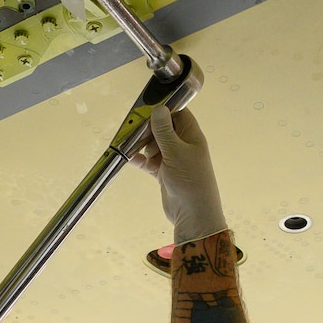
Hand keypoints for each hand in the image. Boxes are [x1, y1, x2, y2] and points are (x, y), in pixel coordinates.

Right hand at [134, 101, 227, 244]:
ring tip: (139, 152)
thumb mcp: (176, 152)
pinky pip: (149, 162)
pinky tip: (129, 158)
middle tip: (138, 134)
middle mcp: (182, 145)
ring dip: (144, 146)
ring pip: (154, 144)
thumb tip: (158, 108)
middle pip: (163, 128)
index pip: (178, 113)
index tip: (146, 110)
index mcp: (191, 136)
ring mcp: (172, 159)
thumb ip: (164, 131)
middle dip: (149, 130)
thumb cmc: (189, 179)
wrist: (193, 214)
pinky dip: (140, 160)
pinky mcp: (163, 173)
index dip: (164, 110)